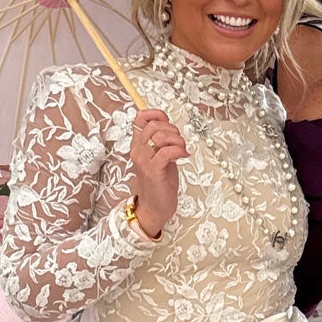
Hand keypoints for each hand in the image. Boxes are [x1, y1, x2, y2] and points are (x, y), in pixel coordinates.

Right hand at [129, 108, 186, 235]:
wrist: (154, 207)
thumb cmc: (160, 183)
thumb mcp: (161, 157)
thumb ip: (163, 142)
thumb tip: (172, 129)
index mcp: (138, 144)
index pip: (141, 117)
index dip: (157, 114)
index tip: (169, 124)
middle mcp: (138, 150)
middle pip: (153, 125)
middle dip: (172, 130)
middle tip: (180, 142)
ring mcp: (144, 160)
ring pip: (159, 136)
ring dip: (176, 140)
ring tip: (182, 150)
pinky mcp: (153, 171)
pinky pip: (166, 151)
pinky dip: (178, 151)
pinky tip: (184, 156)